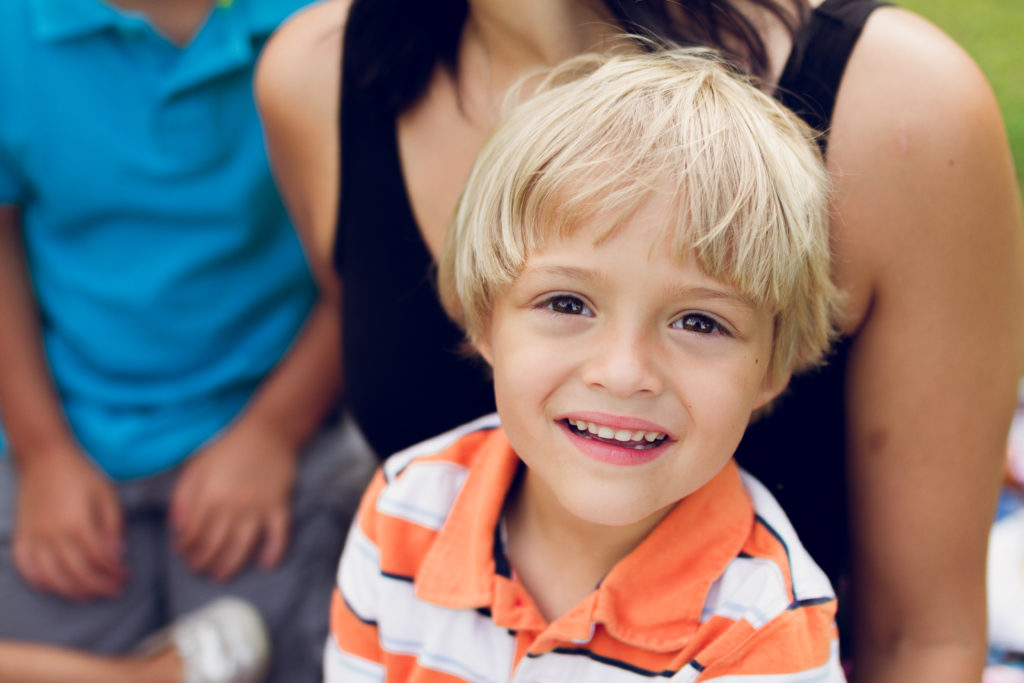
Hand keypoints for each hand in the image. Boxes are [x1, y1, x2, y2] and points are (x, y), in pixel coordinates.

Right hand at [12, 444, 126, 600]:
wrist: (44, 457)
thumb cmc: (80, 474)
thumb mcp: (106, 495)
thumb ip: (112, 526)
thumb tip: (117, 554)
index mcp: (78, 524)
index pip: (99, 559)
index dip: (114, 572)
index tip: (126, 576)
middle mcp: (54, 535)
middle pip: (77, 573)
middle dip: (99, 586)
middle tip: (114, 590)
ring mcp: (35, 537)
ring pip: (51, 576)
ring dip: (72, 591)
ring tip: (89, 596)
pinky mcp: (21, 535)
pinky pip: (26, 566)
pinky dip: (38, 581)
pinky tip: (53, 587)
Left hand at [170, 419, 298, 581]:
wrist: (268, 431)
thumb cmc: (229, 448)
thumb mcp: (197, 466)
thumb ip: (182, 496)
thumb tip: (175, 527)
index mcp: (209, 496)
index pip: (192, 533)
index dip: (184, 548)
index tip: (182, 553)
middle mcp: (232, 507)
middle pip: (214, 545)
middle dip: (202, 561)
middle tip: (198, 569)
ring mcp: (258, 509)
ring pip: (241, 547)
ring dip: (229, 565)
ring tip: (220, 575)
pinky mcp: (279, 507)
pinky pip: (278, 535)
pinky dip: (274, 552)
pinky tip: (266, 564)